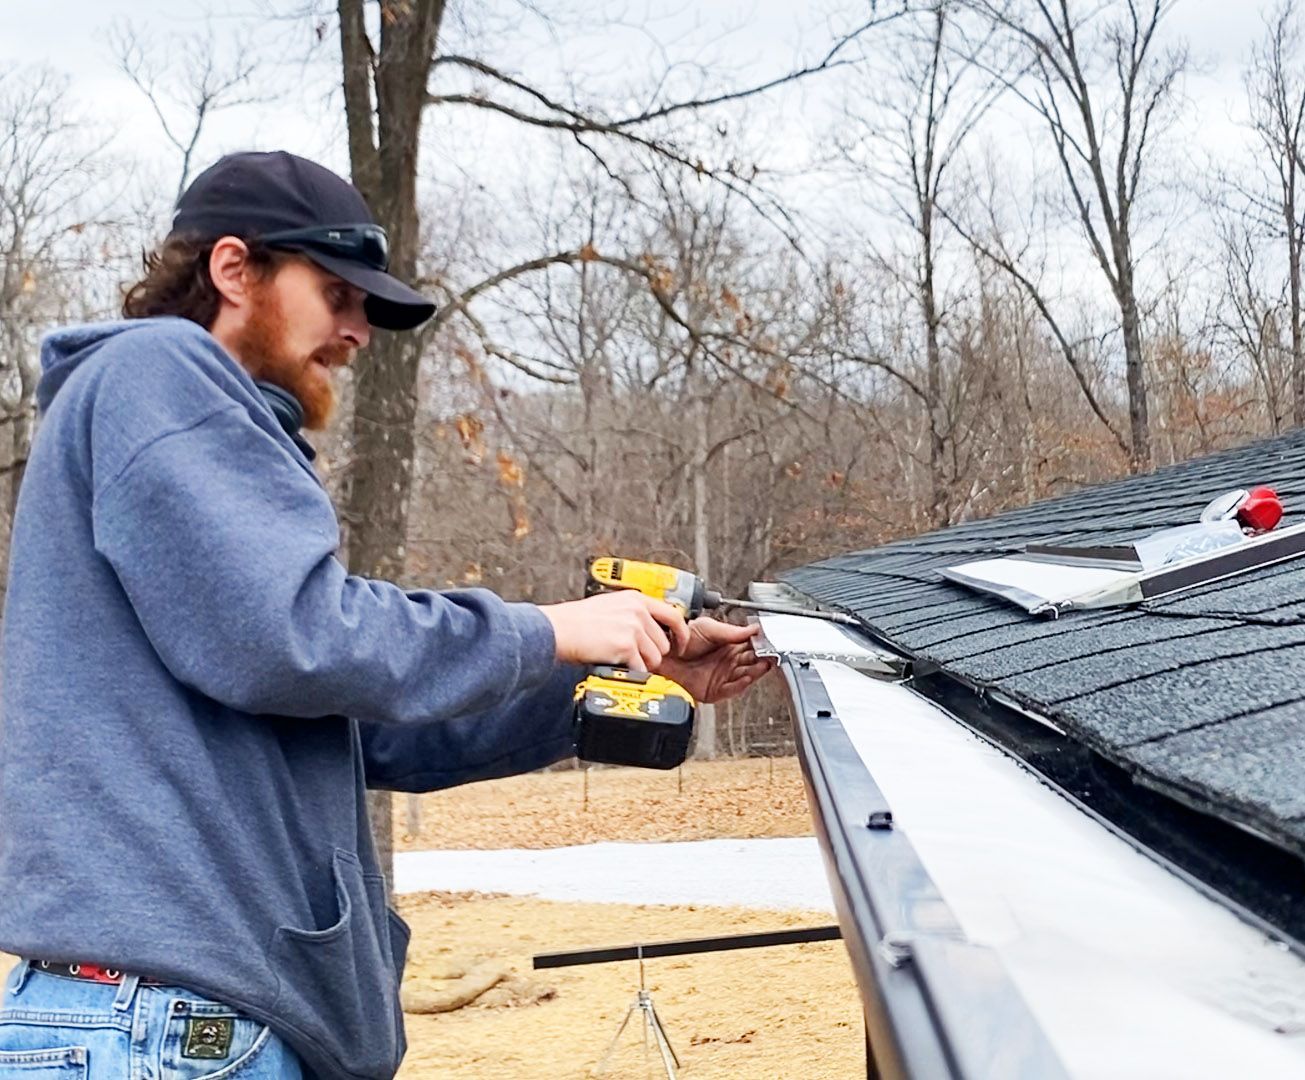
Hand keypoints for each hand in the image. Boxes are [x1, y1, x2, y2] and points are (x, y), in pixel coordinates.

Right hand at [540, 591, 690, 670]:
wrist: (558, 630)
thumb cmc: (577, 621)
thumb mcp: (610, 606)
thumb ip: (632, 613)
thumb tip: (648, 630)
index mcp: (636, 599)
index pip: (673, 615)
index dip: (682, 633)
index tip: (681, 644)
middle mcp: (637, 612)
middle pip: (663, 643)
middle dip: (652, 655)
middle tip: (634, 657)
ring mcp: (633, 628)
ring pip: (654, 658)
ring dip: (642, 665)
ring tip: (622, 660)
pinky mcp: (625, 646)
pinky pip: (640, 668)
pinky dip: (631, 671)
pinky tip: (616, 664)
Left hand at [652, 618, 775, 703]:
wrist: (661, 654)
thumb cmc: (678, 638)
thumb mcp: (708, 628)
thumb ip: (731, 631)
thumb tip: (753, 629)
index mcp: (728, 646)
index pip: (751, 646)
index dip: (762, 645)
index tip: (772, 643)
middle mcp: (726, 662)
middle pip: (751, 662)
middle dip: (762, 659)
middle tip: (772, 655)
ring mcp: (720, 676)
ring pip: (745, 675)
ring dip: (755, 671)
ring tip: (764, 665)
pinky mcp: (713, 690)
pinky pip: (731, 689)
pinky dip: (741, 684)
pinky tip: (748, 677)